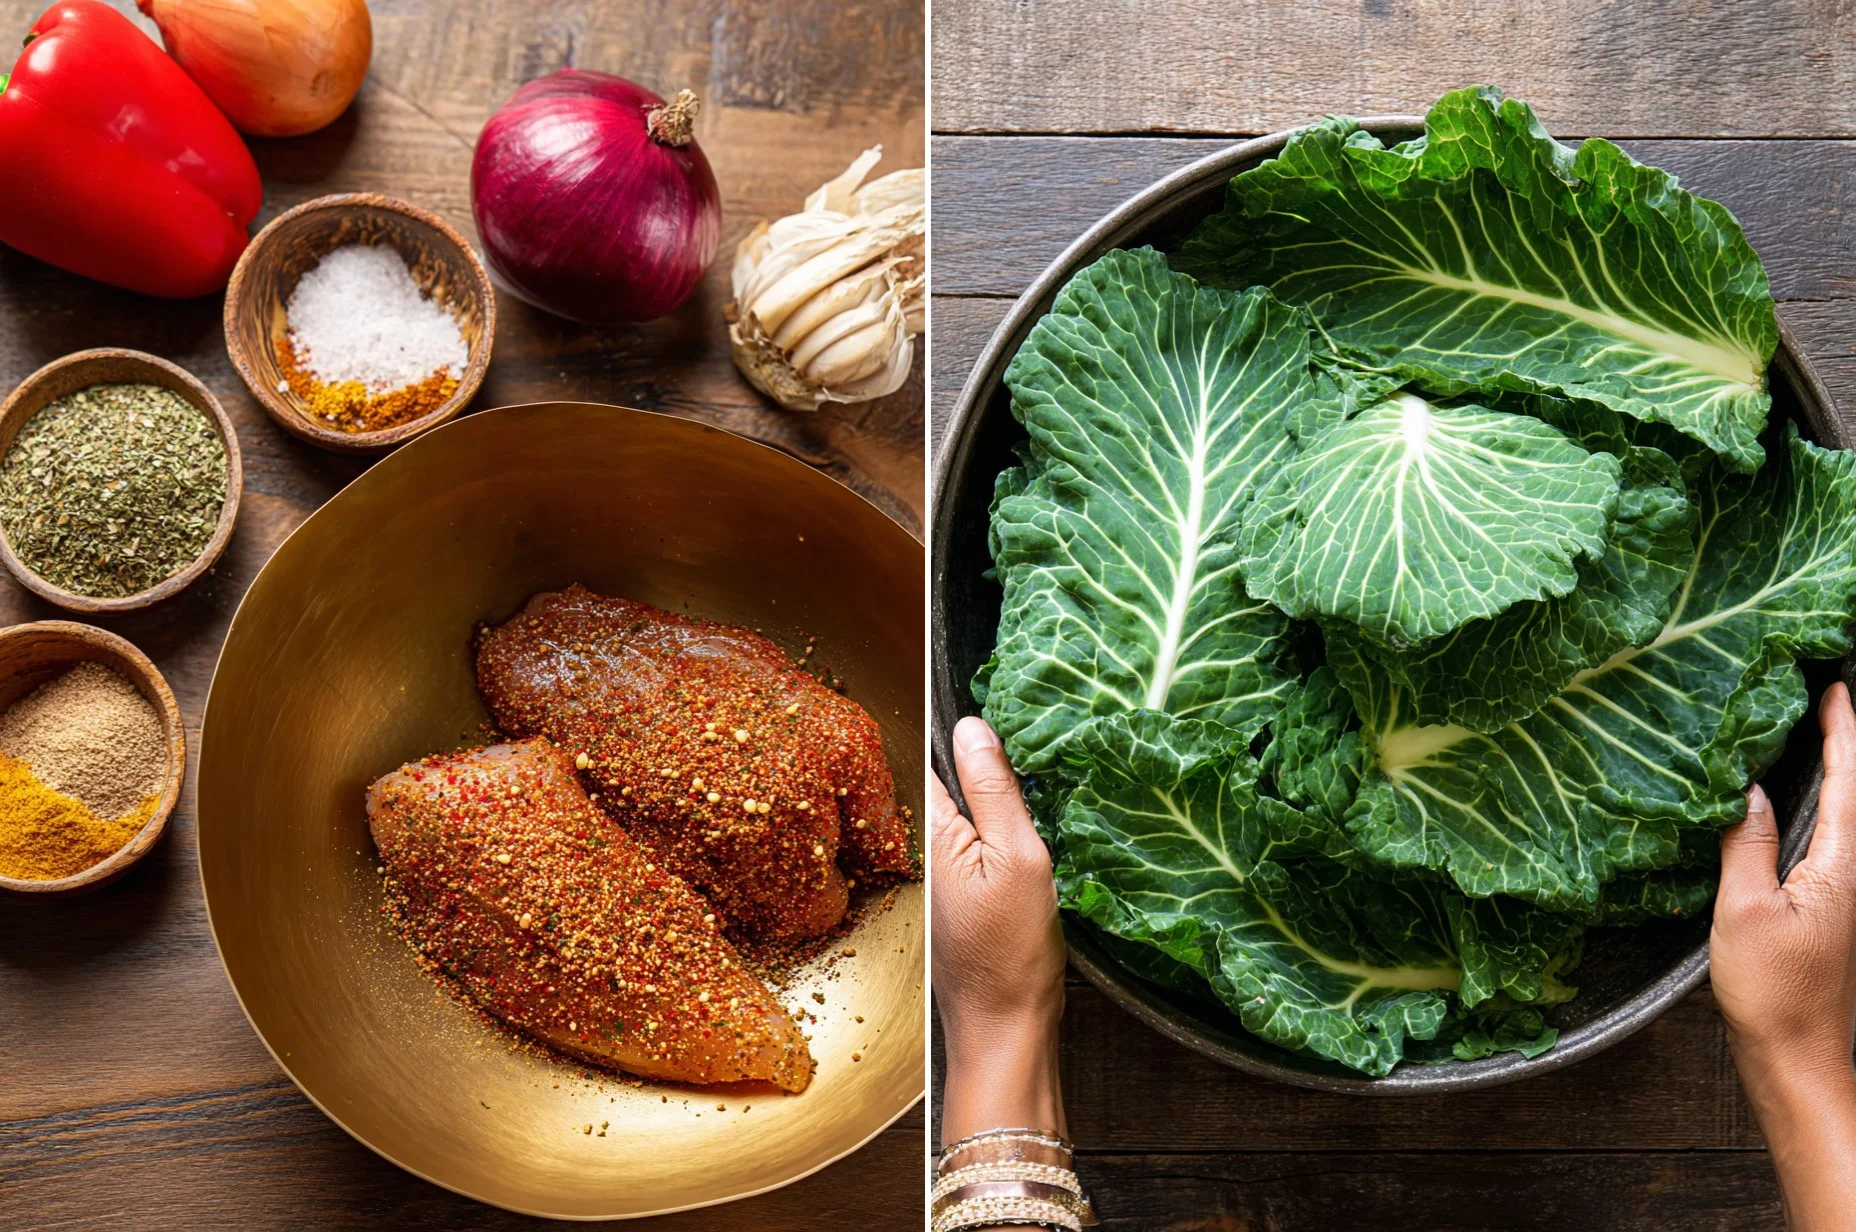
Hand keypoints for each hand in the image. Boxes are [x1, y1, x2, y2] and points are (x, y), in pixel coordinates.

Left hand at [931, 716, 1067, 1142]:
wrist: (1005, 1032)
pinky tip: (1018, 811)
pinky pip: (967, 835)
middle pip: (939, 772)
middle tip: (996, 689)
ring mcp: (937, 872)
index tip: (953, 662)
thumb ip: (995, 790)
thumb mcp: (1018, 858)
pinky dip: (987, 816)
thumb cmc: (1011, 956)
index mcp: (930, 829)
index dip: (944, 708)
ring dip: (976, 777)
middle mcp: (923, 846)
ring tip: (1014, 742)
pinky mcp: (956, 894)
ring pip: (954, 804)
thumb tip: (974, 726)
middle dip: (961, 738)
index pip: (927, 748)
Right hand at [1712, 681, 1855, 1229]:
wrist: (1797, 1058)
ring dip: (1832, 774)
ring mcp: (1845, 894)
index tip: (1836, 687)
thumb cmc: (1773, 994)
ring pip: (1843, 817)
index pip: (1848, 781)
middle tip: (1825, 696)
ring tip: (1810, 734)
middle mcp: (1854, 874)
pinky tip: (1788, 805)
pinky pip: (1827, 843)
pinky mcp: (1830, 911)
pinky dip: (1817, 809)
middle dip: (1843, 743)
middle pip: (1854, 794)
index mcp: (1842, 866)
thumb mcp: (1743, 912)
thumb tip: (1742, 792)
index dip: (1843, 731)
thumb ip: (1745, 846)